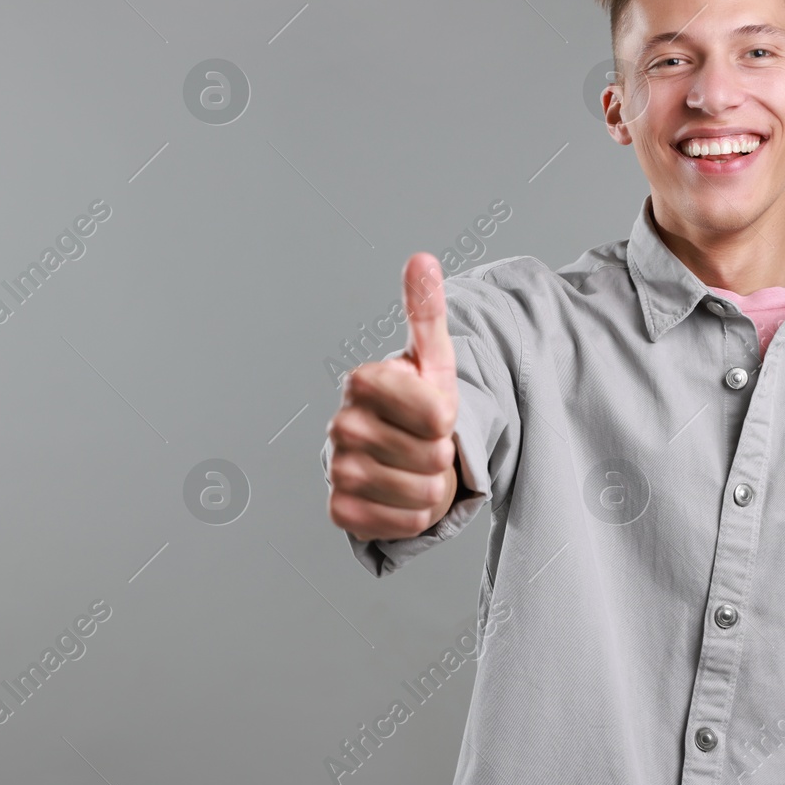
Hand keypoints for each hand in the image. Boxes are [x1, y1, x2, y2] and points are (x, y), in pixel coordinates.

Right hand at [327, 253, 460, 541]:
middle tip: (424, 444)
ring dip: (432, 488)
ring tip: (415, 470)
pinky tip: (399, 496)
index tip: (431, 411)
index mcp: (363, 381)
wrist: (392, 455)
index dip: (447, 417)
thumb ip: (426, 310)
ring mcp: (337, 468)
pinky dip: (412, 518)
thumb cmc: (417, 405)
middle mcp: (342, 424)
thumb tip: (422, 260)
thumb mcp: (432, 359)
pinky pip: (401, 524)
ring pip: (421, 493)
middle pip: (433, 456)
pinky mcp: (340, 511)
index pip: (437, 413)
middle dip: (442, 456)